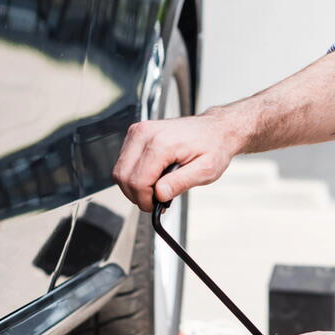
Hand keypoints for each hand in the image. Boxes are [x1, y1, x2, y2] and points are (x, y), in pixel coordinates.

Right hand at [113, 110, 242, 211]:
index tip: (156, 206)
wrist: (215, 128)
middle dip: (136, 195)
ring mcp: (138, 131)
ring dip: (134, 185)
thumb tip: (159, 194)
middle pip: (123, 176)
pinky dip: (134, 174)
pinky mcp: (136, 133)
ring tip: (155, 188)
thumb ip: (180, 183)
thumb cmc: (212, 146)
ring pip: (120, 170)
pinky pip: (124, 162)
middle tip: (155, 201)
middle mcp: (146, 133)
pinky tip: (151, 176)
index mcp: (162, 142)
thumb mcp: (205, 170)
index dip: (144, 200)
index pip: (138, 181)